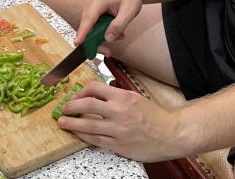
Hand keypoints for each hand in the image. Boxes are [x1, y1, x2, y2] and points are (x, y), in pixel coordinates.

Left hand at [58, 82, 183, 161]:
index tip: (75, 96)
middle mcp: (119, 111)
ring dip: (72, 123)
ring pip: (88, 125)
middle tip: (64, 108)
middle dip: (71, 106)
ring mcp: (118, 130)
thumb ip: (116, 95)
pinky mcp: (120, 145)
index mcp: (122, 96)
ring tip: (63, 122)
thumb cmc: (155, 116)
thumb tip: (97, 94)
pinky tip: (78, 133)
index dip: (80, 92)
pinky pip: (96, 140)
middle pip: (86, 105)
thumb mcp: (135, 97)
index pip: (94, 88)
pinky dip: (84, 136)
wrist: (171, 134)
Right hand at [75, 0, 142, 55]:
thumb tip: (108, 39)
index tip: (77, 43)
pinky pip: (94, 27)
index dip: (82, 33)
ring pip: (90, 29)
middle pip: (87, 28)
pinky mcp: (93, 13)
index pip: (88, 19)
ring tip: (120, 36)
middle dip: (96, 42)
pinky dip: (103, 32)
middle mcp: (90, 5)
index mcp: (98, 1)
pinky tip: (116, 32)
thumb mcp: (129, 12)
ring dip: (102, 37)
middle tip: (108, 52)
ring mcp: (90, 9)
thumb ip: (118, 25)